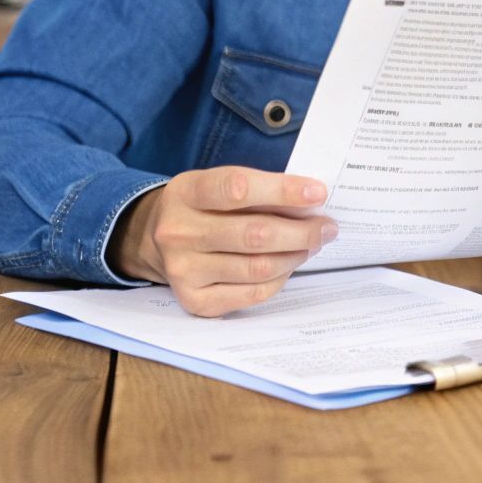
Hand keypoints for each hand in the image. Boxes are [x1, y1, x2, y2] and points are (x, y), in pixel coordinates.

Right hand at [108, 166, 338, 316]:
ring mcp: (184, 270)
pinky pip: (252, 294)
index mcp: (186, 192)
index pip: (238, 189)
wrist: (153, 239)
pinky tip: (288, 264)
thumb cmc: (202, 206)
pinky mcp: (194, 300)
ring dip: (296, 255)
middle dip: (302, 230)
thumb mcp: (218, 182)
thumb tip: (311, 203)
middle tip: (327, 226)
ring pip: (258, 267)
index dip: (283, 191)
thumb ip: (258, 189)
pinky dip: (279, 278)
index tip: (319, 193)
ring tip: (313, 243)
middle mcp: (178, 232)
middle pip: (254, 234)